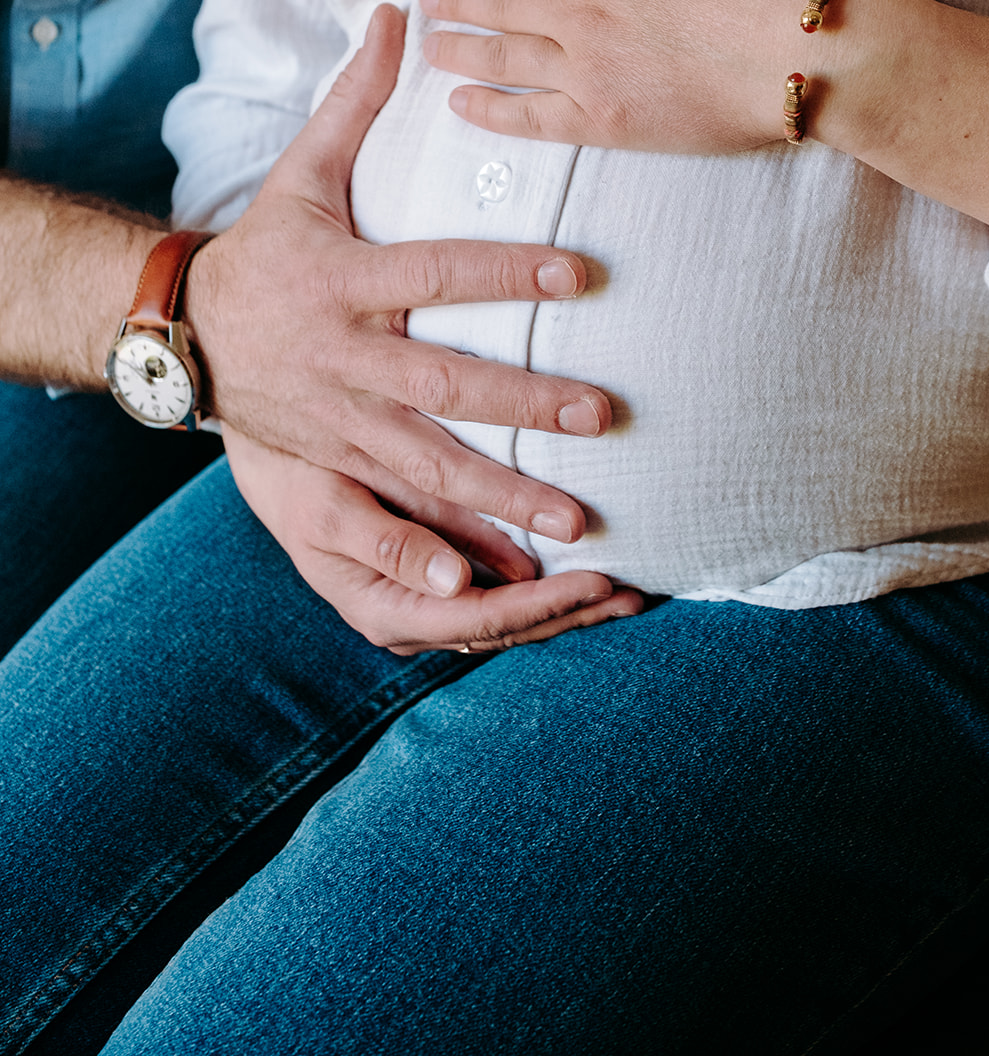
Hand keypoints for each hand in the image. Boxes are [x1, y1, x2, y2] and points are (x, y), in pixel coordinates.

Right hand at [185, 5, 611, 550]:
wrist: (183, 333)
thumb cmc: (266, 247)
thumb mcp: (301, 172)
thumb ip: (356, 100)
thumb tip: (398, 11)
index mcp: (344, 277)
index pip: (435, 270)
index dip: (503, 269)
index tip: (578, 269)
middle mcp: (343, 354)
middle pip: (443, 381)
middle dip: (523, 400)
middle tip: (600, 412)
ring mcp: (338, 419)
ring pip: (425, 460)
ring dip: (501, 492)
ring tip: (576, 515)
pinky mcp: (333, 464)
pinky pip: (390, 512)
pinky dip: (438, 546)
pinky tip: (495, 572)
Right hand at [223, 426, 642, 655]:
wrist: (263, 453)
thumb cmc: (289, 473)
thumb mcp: (326, 508)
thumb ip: (388, 545)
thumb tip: (456, 584)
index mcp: (382, 609)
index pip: (479, 621)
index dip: (541, 605)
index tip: (597, 581)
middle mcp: (409, 617)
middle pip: (505, 627)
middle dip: (571, 611)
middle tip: (634, 591)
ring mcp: (425, 601)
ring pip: (510, 614)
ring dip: (569, 603)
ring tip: (630, 588)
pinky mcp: (438, 573)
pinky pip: (502, 587)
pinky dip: (548, 581)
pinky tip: (589, 566)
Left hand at [420, 0, 822, 154]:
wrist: (799, 49)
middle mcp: (580, 14)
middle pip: (500, 6)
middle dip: (456, 3)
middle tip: (427, 5)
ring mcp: (587, 71)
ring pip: (503, 59)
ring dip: (460, 52)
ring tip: (431, 50)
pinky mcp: (604, 122)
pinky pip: (529, 118)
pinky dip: (488, 111)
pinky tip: (459, 105)